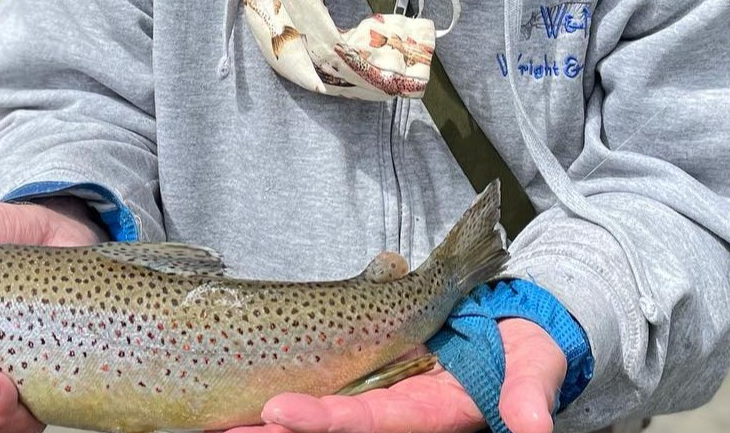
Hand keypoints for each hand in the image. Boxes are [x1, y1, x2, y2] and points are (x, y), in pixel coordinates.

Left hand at [231, 318, 565, 432]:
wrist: (520, 332)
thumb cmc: (524, 353)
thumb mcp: (532, 373)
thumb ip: (527, 397)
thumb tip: (534, 428)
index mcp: (431, 415)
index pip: (369, 422)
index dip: (324, 421)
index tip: (278, 414)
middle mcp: (399, 408)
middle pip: (332, 422)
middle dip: (277, 430)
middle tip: (225, 428)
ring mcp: (385, 390)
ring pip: (323, 407)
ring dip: (271, 420)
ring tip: (220, 420)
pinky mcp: (377, 367)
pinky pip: (332, 385)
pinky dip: (290, 397)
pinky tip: (247, 396)